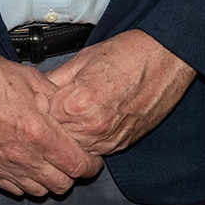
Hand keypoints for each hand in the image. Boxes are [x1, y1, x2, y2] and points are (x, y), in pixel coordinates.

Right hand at [0, 16, 102, 196]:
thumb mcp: (34, 80)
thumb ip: (57, 101)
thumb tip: (72, 112)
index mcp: (39, 133)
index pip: (78, 166)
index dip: (92, 164)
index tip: (94, 158)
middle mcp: (22, 156)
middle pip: (61, 185)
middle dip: (73, 174)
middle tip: (73, 159)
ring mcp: (2, 166)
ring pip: (38, 191)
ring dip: (49, 180)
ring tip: (50, 162)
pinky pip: (12, 189)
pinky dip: (25, 182)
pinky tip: (26, 165)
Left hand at [44, 30, 194, 157]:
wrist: (165, 59)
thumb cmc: (128, 54)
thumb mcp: (83, 59)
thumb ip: (57, 79)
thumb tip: (39, 89)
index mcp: (76, 103)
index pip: (43, 117)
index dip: (43, 107)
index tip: (46, 100)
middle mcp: (92, 127)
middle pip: (57, 137)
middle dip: (56, 123)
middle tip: (62, 106)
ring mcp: (108, 139)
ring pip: (75, 148)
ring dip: (73, 134)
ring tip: (80, 113)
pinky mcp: (122, 144)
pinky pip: (96, 150)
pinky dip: (91, 139)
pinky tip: (95, 120)